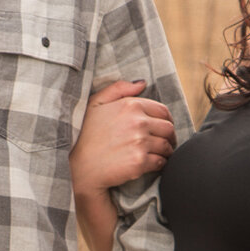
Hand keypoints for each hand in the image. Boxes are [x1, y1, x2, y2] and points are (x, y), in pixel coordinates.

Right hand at [70, 79, 175, 198]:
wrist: (79, 167)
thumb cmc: (85, 134)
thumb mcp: (95, 104)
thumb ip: (118, 88)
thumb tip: (142, 83)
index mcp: (131, 105)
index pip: (162, 111)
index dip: (166, 120)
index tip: (163, 128)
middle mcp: (138, 122)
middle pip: (168, 129)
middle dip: (169, 136)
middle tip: (165, 143)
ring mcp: (140, 143)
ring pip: (166, 146)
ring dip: (166, 151)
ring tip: (159, 154)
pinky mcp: (140, 162)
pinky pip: (161, 162)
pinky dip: (160, 164)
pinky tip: (152, 164)